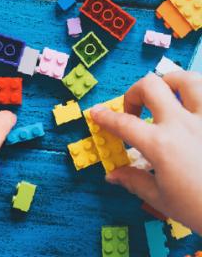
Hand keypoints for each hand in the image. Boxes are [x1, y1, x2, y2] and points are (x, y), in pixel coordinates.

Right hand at [90, 72, 201, 233]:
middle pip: (150, 86)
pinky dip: (198, 94)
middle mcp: (182, 123)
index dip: (105, 117)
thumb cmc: (201, 209)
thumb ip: (134, 181)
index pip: (123, 123)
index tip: (96, 113)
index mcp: (161, 145)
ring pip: (185, 78)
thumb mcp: (164, 200)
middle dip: (134, 93)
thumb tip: (112, 175)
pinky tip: (194, 105)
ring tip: (168, 95)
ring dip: (170, 83)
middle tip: (135, 109)